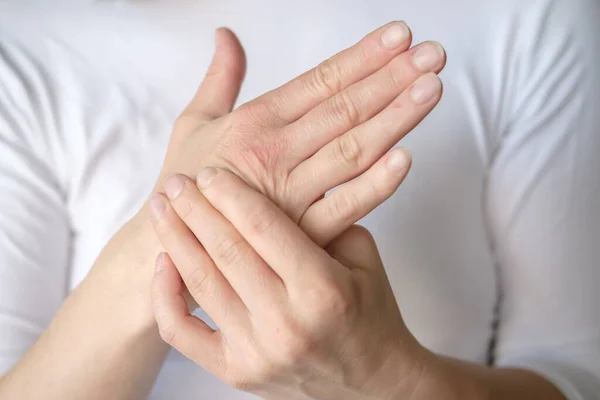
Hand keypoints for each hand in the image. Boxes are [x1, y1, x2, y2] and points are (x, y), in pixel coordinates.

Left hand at [148, 169, 427, 399]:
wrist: (371, 383)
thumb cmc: (369, 313)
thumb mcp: (362, 257)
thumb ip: (325, 219)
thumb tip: (277, 183)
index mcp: (321, 289)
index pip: (262, 227)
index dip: (230, 194)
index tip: (210, 172)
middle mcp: (285, 322)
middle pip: (225, 250)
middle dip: (194, 208)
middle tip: (176, 181)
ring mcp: (256, 352)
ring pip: (200, 283)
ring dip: (175, 239)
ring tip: (161, 208)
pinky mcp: (235, 372)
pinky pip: (182, 333)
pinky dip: (165, 296)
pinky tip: (164, 263)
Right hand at [150, 23, 444, 245]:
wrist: (168, 245)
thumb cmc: (183, 181)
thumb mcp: (193, 121)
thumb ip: (219, 79)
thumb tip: (225, 35)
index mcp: (254, 122)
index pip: (320, 81)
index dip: (363, 57)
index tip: (400, 35)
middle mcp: (274, 152)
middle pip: (343, 108)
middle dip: (392, 78)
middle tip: (433, 54)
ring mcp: (289, 194)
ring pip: (351, 150)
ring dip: (394, 118)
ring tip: (431, 89)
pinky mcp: (297, 234)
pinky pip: (342, 208)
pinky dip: (374, 185)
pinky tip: (405, 159)